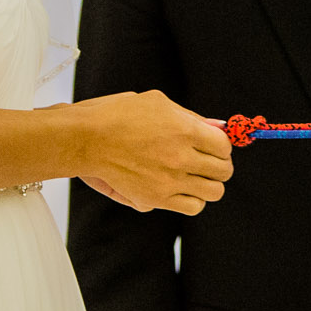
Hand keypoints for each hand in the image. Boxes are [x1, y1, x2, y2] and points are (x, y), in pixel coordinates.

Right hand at [75, 91, 233, 215]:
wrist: (86, 139)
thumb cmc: (120, 115)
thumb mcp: (159, 104)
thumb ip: (192, 117)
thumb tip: (220, 127)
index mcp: (185, 131)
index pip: (224, 146)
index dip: (222, 146)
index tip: (214, 146)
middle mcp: (181, 158)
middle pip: (223, 171)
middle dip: (219, 165)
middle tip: (208, 162)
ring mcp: (169, 182)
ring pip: (213, 193)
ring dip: (208, 184)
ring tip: (196, 177)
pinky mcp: (155, 199)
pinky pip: (192, 206)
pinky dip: (192, 199)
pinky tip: (181, 188)